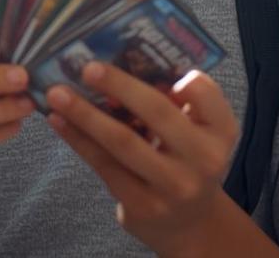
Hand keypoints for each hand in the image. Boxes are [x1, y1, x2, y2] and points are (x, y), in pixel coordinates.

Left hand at [45, 64, 239, 256]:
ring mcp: (173, 186)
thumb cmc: (188, 160)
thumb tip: (131, 63)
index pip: (204, 94)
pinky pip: (105, 165)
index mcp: (220, 131)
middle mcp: (203, 159)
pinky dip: (79, 140)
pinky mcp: (143, 205)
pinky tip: (60, 121)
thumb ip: (183, 101)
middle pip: (157, 113)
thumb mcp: (201, 131)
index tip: (149, 56)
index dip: (181, 76)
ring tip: (57, 94)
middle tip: (87, 67)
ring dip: (85, 114)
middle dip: (119, 85)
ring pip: (122, 142)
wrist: (190, 224)